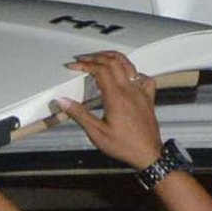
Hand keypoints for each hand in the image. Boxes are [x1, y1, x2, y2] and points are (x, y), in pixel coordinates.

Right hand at [55, 51, 166, 168]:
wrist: (147, 153)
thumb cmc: (123, 145)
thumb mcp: (96, 132)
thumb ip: (79, 114)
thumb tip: (63, 101)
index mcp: (116, 97)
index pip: (100, 71)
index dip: (84, 65)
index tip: (73, 66)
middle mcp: (130, 90)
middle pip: (114, 62)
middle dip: (96, 57)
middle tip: (82, 59)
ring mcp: (141, 92)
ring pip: (128, 65)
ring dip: (113, 58)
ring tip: (100, 57)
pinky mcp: (148, 97)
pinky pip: (143, 76)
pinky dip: (132, 70)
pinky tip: (126, 74)